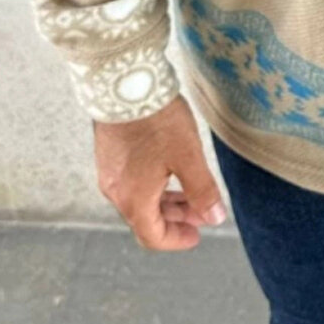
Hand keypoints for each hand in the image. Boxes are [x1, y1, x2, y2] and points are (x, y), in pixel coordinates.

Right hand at [93, 94, 228, 250]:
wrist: (123, 83)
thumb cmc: (156, 121)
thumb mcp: (188, 157)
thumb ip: (202, 191)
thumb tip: (215, 217)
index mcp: (133, 199)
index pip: (153, 236)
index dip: (176, 240)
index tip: (196, 235)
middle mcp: (116, 190)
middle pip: (146, 217)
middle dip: (176, 218)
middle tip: (201, 211)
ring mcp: (109, 171)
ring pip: (139, 197)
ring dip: (165, 200)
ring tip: (191, 192)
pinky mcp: (108, 153)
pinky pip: (131, 180)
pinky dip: (152, 184)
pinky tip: (169, 170)